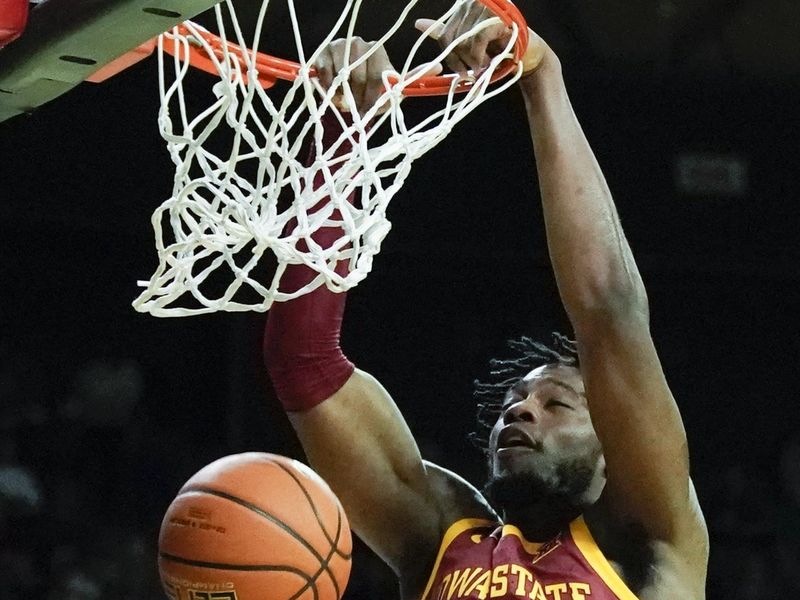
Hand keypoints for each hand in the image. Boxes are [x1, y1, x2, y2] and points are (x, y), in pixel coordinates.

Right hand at [314, 37, 395, 115]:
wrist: (342, 78)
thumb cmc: (366, 85)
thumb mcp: (382, 88)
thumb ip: (393, 92)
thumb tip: (399, 94)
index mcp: (377, 50)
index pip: (376, 76)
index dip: (371, 97)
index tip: (368, 111)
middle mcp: (359, 43)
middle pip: (359, 76)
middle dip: (357, 98)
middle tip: (355, 111)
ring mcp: (340, 45)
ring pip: (342, 75)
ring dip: (342, 93)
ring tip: (343, 101)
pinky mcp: (324, 51)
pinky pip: (326, 72)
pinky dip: (328, 86)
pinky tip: (332, 91)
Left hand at [415, 0, 548, 75]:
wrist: (529, 53)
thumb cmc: (499, 48)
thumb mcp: (469, 42)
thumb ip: (446, 32)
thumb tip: (418, 23)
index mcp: (465, 6)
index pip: (445, 33)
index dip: (450, 56)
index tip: (460, 71)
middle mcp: (473, 3)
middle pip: (452, 38)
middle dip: (460, 61)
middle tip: (472, 72)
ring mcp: (485, 7)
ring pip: (463, 41)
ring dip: (472, 61)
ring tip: (483, 66)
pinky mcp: (496, 17)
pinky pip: (476, 41)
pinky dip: (479, 57)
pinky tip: (487, 62)